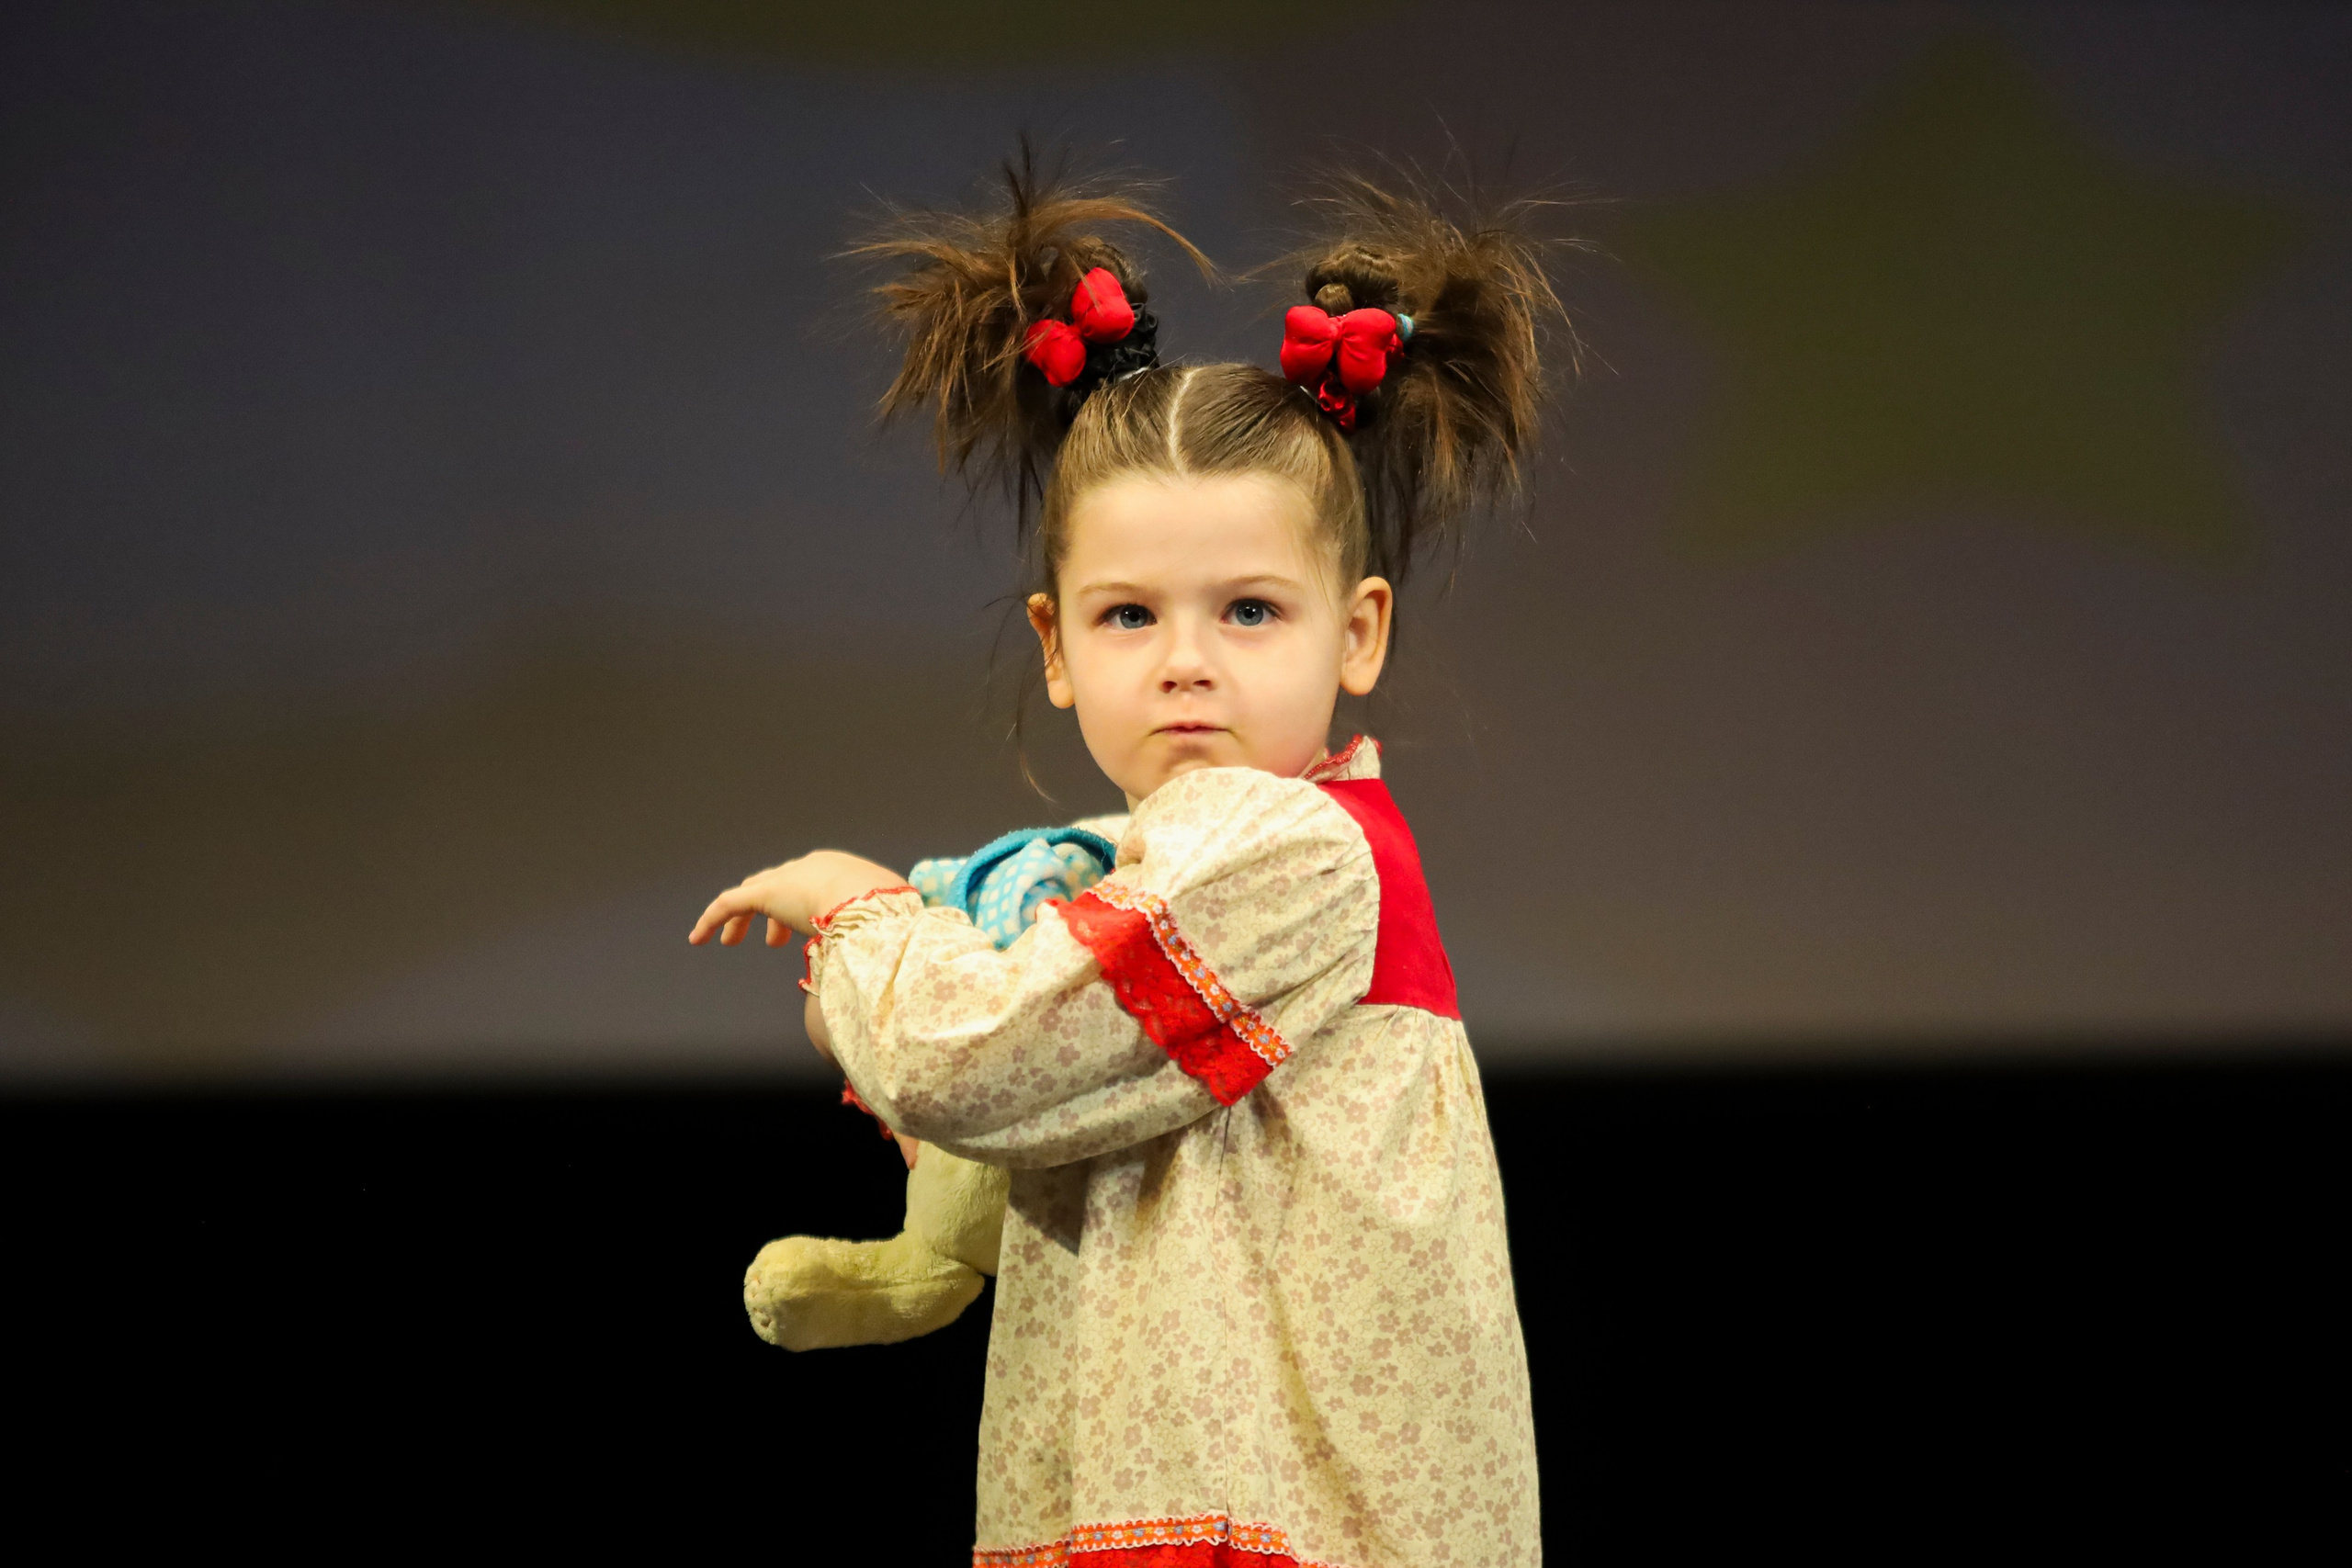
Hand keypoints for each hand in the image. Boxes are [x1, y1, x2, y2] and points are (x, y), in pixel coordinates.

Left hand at [687, 850, 906, 949]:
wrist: (871, 905)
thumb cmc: (887, 919)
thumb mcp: (887, 928)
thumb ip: (875, 941)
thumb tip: (882, 966)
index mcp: (843, 872)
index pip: (815, 887)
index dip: (807, 912)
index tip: (806, 937)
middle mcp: (812, 867)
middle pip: (782, 885)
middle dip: (774, 913)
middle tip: (774, 942)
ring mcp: (787, 877)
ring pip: (753, 894)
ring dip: (743, 918)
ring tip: (732, 941)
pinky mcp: (764, 892)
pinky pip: (729, 904)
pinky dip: (712, 919)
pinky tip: (698, 939)